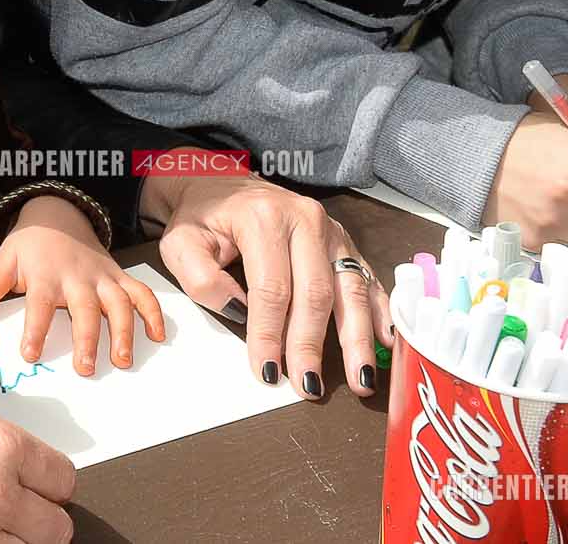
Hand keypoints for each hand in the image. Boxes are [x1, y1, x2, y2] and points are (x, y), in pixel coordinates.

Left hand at [0, 197, 165, 374]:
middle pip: (84, 309)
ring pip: (118, 303)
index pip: (39, 306)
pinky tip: (157, 335)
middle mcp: (76, 278)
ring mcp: (101, 277)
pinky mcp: (118, 277)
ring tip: (122, 359)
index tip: (30, 353)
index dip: (35, 329)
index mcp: (45, 277)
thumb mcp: (4, 261)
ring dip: (123, 331)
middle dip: (86, 339)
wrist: (56, 215)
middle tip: (86, 368)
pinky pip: (140, 293)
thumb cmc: (29, 245)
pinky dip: (153, 312)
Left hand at [147, 174, 387, 399]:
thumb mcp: (181, 242)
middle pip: (315, 292)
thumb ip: (202, 278)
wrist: (218, 182)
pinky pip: (365, 277)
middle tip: (309, 385)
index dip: (270, 334)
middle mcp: (304, 219)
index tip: (269, 371)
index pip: (271, 288)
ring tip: (360, 378)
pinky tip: (387, 340)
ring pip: (349, 288)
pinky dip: (378, 311)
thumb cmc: (201, 217)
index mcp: (263, 218)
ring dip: (357, 338)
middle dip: (312, 345)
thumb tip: (239, 313)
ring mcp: (329, 229)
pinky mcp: (342, 240)